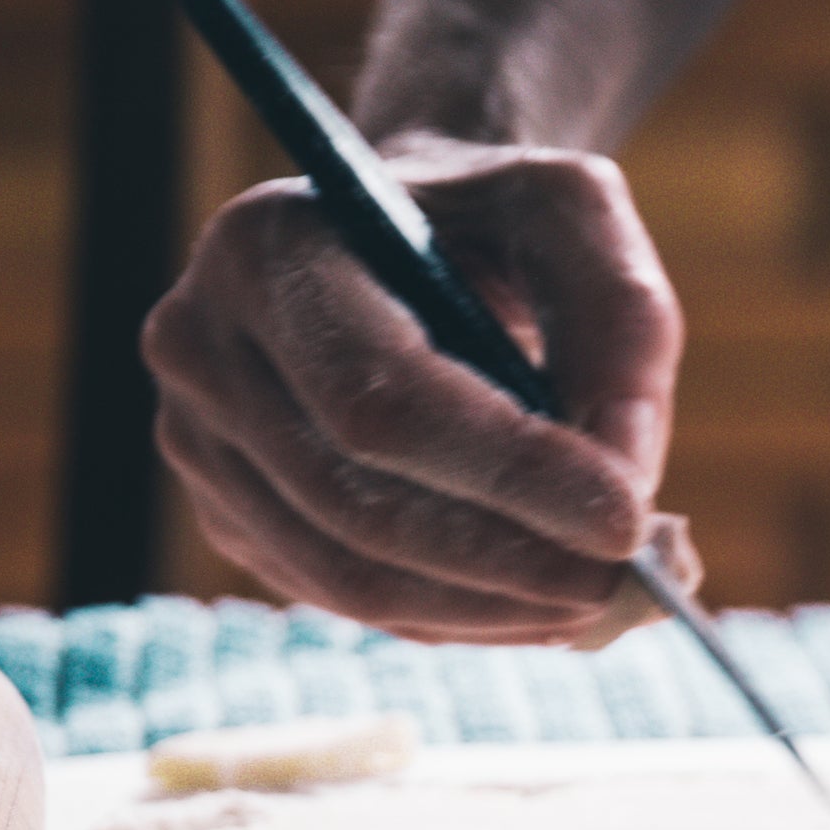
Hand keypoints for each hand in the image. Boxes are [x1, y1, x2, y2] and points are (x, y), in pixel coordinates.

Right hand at [143, 135, 684, 643]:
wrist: (393, 239)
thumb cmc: (486, 221)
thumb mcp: (572, 212)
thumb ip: (619, 323)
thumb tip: (625, 484)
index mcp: (266, 248)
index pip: (382, 397)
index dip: (508, 474)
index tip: (626, 522)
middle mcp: (201, 348)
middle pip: (356, 506)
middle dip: (506, 562)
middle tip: (629, 586)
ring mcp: (200, 445)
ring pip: (348, 576)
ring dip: (488, 609)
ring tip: (600, 604)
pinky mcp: (227, 516)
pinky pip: (344, 597)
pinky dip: (453, 617)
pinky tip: (534, 604)